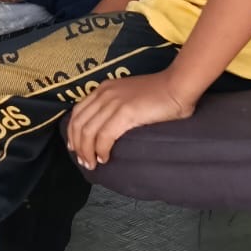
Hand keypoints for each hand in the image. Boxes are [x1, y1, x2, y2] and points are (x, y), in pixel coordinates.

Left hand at [67, 72, 194, 169]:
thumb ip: (116, 107)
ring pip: (89, 132)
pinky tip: (105, 158)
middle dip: (78, 146)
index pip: (78, 112)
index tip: (75, 147)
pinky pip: (104, 136)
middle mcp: (104, 94)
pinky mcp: (125, 112)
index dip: (73, 132)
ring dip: (87, 151)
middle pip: (79, 124)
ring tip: (93, 164)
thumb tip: (107, 129)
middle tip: (84, 161)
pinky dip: (101, 150)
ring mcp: (114, 102)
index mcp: (104, 88)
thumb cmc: (160, 94)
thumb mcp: (129, 95)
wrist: (177, 86)